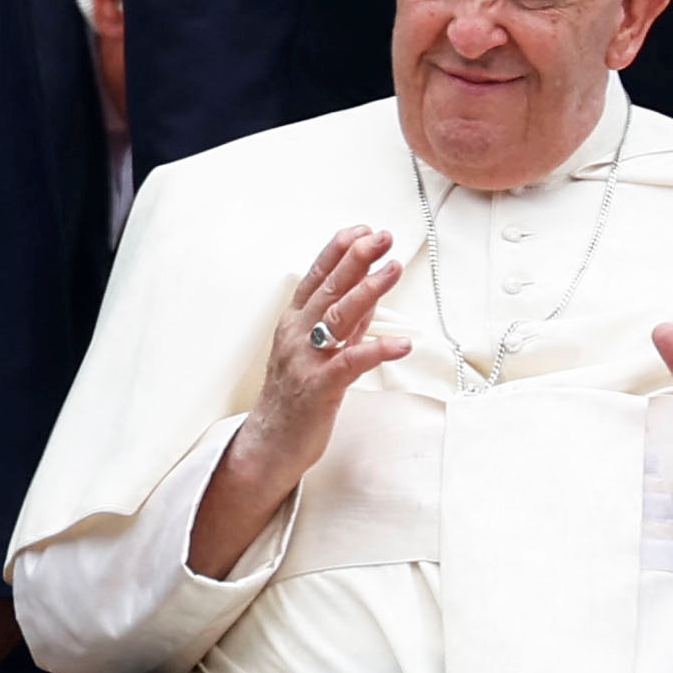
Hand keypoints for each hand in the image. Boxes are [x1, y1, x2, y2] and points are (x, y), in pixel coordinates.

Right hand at [191, 225, 408, 573]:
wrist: (270, 444)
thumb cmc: (295, 398)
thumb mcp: (318, 352)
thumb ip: (342, 325)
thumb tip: (368, 293)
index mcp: (294, 323)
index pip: (316, 276)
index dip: (338, 250)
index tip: (362, 228)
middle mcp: (296, 335)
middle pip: (328, 289)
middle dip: (355, 259)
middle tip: (381, 236)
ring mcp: (305, 360)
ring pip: (338, 317)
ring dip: (367, 290)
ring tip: (393, 268)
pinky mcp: (318, 388)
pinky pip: (350, 364)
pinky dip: (377, 351)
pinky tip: (402, 343)